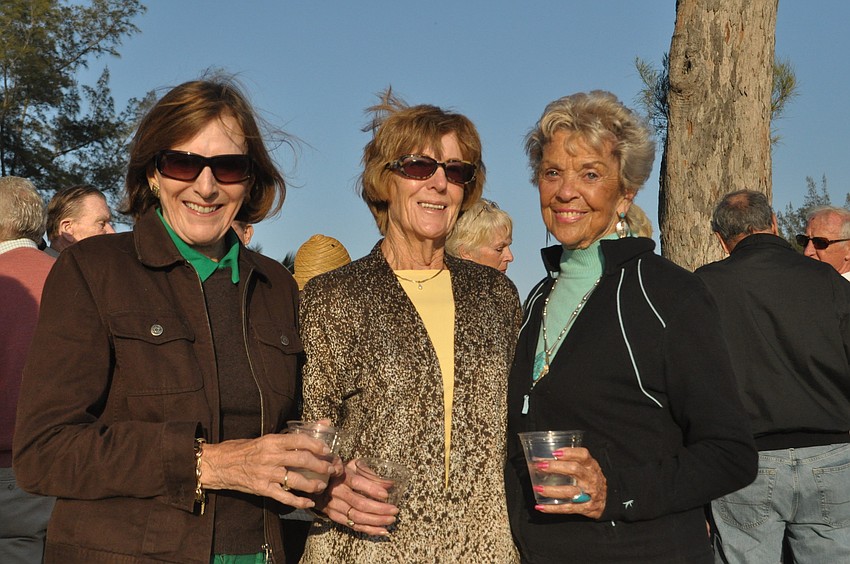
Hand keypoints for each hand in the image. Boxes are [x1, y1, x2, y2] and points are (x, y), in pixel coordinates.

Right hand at [200, 433, 342, 508]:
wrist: (219, 464)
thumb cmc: (243, 449)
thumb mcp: (266, 439)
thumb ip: (290, 437)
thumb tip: (321, 423)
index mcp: (272, 441)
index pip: (300, 441)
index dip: (317, 446)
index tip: (328, 451)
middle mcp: (270, 456)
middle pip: (302, 461)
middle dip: (321, 466)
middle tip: (332, 470)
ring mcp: (266, 474)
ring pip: (296, 480)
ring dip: (313, 484)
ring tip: (322, 486)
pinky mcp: (262, 489)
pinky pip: (285, 497)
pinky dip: (299, 502)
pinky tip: (309, 503)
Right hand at [315, 459, 398, 536]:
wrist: (318, 483)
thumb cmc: (342, 473)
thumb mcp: (353, 467)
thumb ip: (370, 474)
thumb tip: (390, 484)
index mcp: (342, 476)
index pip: (357, 483)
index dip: (372, 489)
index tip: (386, 495)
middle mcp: (337, 491)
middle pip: (359, 503)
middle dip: (379, 509)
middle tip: (395, 510)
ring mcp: (334, 506)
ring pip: (357, 517)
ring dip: (376, 521)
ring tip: (391, 520)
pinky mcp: (334, 516)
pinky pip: (353, 526)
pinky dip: (369, 530)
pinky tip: (382, 530)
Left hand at [532, 447, 606, 518]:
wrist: (607, 500)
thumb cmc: (591, 479)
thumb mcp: (587, 467)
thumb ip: (571, 461)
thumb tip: (543, 458)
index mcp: (591, 465)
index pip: (583, 455)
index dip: (569, 453)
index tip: (555, 453)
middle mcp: (591, 478)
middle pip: (574, 470)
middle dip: (555, 467)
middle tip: (540, 466)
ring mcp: (589, 494)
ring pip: (570, 491)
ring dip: (552, 490)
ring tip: (538, 488)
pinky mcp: (585, 507)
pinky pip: (568, 508)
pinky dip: (553, 508)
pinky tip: (541, 506)